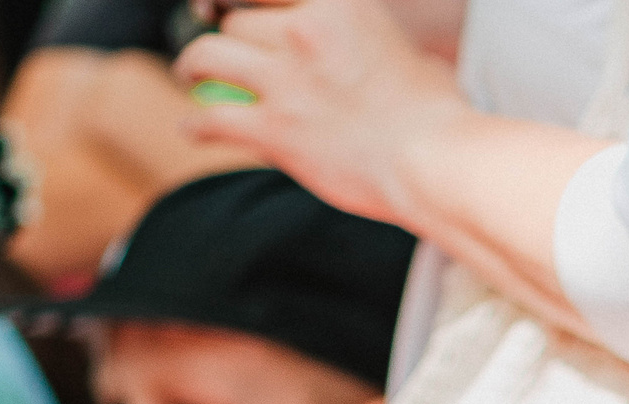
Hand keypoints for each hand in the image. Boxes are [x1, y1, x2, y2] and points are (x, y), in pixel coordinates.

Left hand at [173, 0, 463, 224]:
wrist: (434, 162)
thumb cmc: (439, 116)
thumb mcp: (410, 54)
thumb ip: (375, 45)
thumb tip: (378, 52)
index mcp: (339, 4)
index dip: (247, 0)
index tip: (241, 9)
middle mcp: (304, 32)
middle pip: (237, 20)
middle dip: (228, 36)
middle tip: (227, 53)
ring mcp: (285, 80)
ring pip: (207, 56)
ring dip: (192, 66)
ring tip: (191, 76)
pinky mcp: (274, 129)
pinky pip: (211, 119)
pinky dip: (195, 125)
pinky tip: (190, 130)